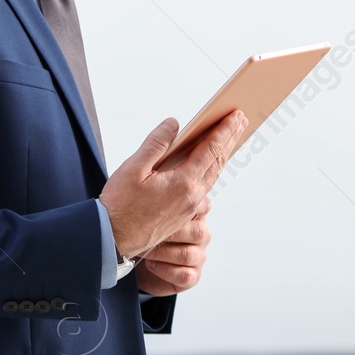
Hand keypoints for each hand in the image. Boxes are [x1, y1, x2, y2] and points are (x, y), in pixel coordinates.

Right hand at [99, 111, 245, 260]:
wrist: (113, 239)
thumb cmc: (120, 204)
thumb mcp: (134, 168)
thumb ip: (156, 144)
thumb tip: (174, 124)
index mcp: (183, 183)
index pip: (210, 150)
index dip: (224, 130)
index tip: (236, 115)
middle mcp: (192, 197)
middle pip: (217, 162)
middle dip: (230, 139)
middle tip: (241, 121)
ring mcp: (189, 208)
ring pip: (212, 176)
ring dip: (222, 155)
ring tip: (229, 140)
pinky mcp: (183, 216)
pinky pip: (204, 188)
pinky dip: (210, 171)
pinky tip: (208, 166)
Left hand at [135, 203, 211, 294]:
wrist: (135, 263)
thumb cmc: (142, 233)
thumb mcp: (147, 210)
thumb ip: (156, 197)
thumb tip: (153, 183)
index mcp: (194, 213)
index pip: (203, 205)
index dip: (187, 207)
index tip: (165, 210)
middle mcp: (200, 233)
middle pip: (197, 232)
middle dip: (168, 234)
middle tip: (146, 233)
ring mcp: (198, 255)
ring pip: (188, 254)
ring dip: (162, 253)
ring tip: (145, 251)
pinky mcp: (192, 275)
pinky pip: (184, 274)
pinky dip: (165, 270)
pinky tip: (151, 265)